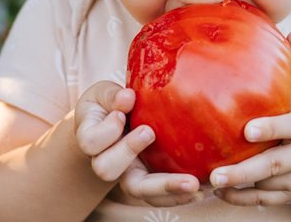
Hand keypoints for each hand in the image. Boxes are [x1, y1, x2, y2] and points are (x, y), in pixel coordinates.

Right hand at [73, 81, 200, 206]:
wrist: (114, 123)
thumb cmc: (109, 104)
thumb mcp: (104, 94)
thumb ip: (112, 96)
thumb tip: (128, 97)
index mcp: (91, 139)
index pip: (90, 142)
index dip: (106, 129)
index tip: (122, 114)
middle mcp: (105, 161)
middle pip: (107, 169)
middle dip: (128, 152)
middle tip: (149, 133)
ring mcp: (127, 174)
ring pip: (138, 190)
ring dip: (164, 186)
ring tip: (191, 182)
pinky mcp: (148, 181)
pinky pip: (160, 196)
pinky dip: (178, 194)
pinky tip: (200, 190)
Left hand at [208, 31, 290, 206]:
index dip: (274, 128)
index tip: (247, 130)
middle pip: (278, 164)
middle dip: (246, 170)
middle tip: (216, 173)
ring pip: (269, 187)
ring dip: (239, 187)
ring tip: (210, 182)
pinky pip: (265, 201)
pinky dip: (242, 199)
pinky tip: (219, 193)